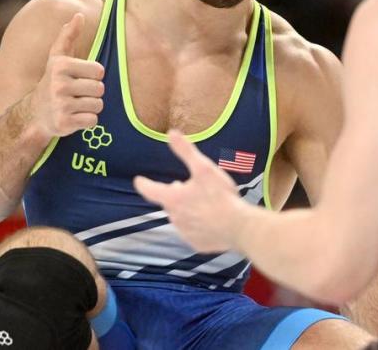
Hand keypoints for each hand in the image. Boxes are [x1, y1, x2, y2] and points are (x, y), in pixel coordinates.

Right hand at [31, 13, 104, 137]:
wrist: (33, 114)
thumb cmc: (53, 81)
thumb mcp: (58, 58)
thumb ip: (69, 35)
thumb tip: (79, 15)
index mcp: (60, 66)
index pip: (99, 71)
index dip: (93, 76)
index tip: (78, 78)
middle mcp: (58, 85)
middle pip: (100, 89)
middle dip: (92, 93)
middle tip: (76, 94)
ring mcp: (60, 105)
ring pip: (98, 105)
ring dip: (90, 107)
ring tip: (74, 105)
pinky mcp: (63, 123)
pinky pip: (92, 121)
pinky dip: (87, 121)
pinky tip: (73, 117)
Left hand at [134, 131, 246, 252]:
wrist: (238, 226)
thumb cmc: (220, 196)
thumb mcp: (204, 168)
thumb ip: (186, 151)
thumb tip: (171, 133)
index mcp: (173, 199)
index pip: (150, 190)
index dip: (144, 183)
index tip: (139, 180)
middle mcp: (174, 218)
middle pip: (169, 204)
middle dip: (175, 196)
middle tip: (185, 188)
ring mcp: (186, 233)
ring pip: (181, 219)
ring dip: (187, 211)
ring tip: (203, 204)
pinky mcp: (198, 244)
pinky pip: (194, 233)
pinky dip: (199, 226)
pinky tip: (211, 220)